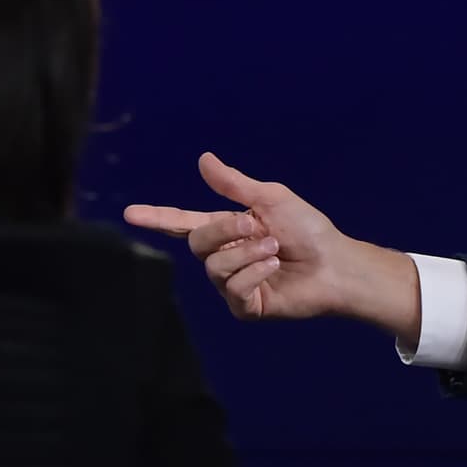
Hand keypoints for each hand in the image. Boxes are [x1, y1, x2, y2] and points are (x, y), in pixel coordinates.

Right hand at [123, 153, 419, 340]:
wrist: (336, 264)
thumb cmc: (309, 230)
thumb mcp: (271, 198)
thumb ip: (234, 184)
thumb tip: (203, 159)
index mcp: (226, 229)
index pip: (182, 223)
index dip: (156, 218)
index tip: (129, 213)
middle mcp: (223, 257)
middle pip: (197, 243)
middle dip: (225, 231)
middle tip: (257, 227)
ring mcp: (231, 284)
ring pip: (215, 267)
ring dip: (248, 253)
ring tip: (275, 249)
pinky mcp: (244, 306)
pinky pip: (233, 289)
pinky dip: (255, 273)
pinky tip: (275, 267)